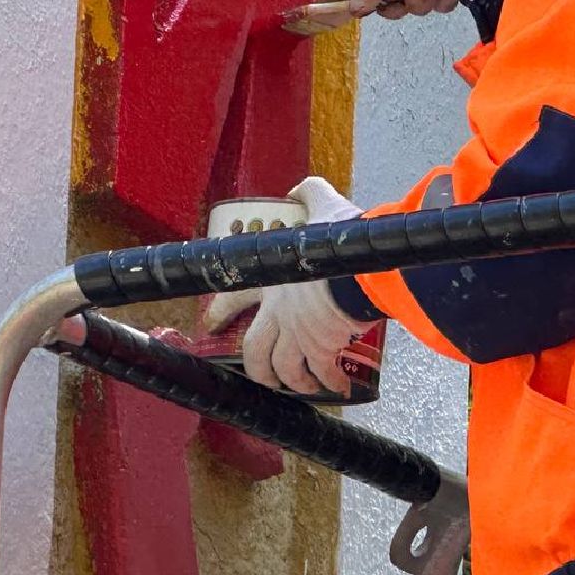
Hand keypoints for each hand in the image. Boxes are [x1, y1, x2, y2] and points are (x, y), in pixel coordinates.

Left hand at [201, 178, 372, 393]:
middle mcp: (280, 311)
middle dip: (258, 368)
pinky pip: (322, 373)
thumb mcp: (322, 208)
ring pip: (283, 369)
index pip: (235, 296)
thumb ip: (309, 194)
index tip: (212, 322)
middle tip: (264, 375)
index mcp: (273, 278)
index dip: (221, 311)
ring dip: (292, 381)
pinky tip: (338, 386)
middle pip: (255, 350)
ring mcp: (298, 333)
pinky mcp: (322, 348)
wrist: (362, 268)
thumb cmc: (341, 238)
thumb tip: (299, 188)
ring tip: (303, 386)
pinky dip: (330, 382)